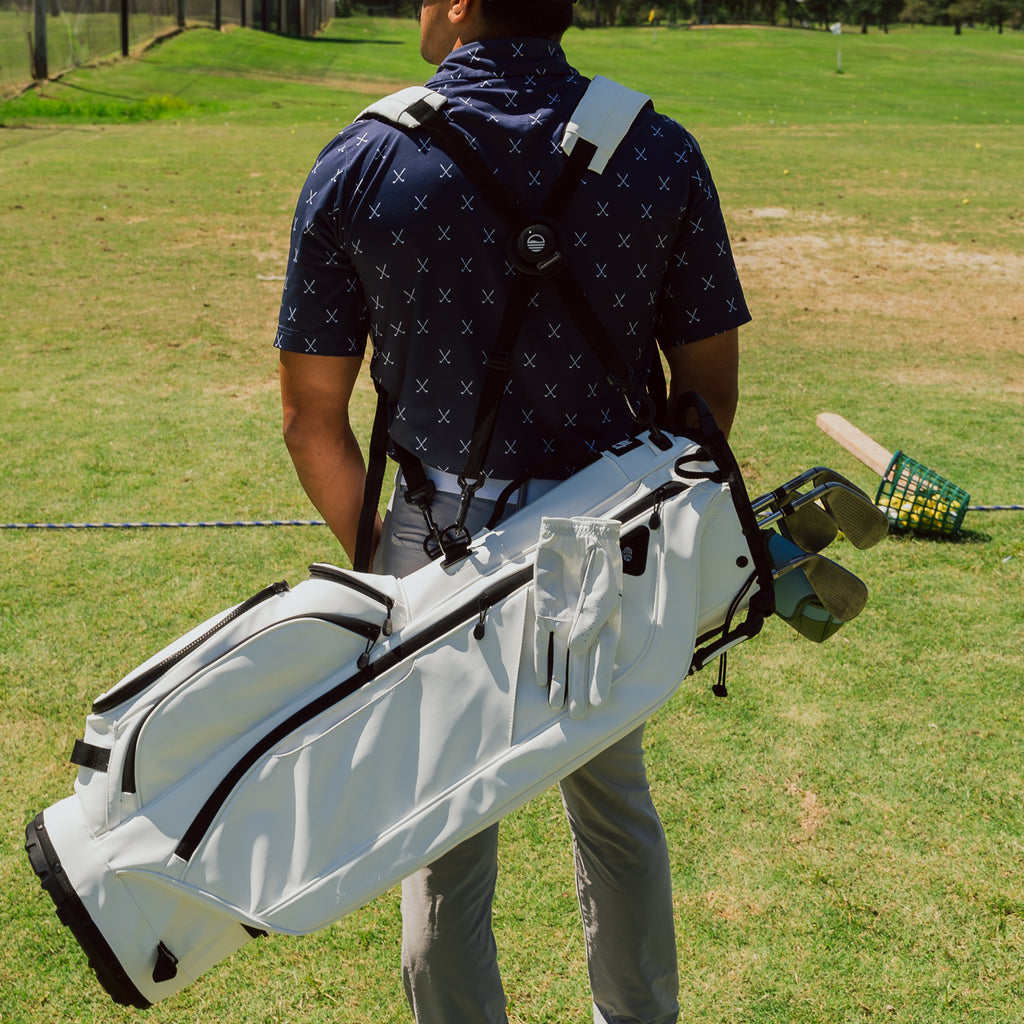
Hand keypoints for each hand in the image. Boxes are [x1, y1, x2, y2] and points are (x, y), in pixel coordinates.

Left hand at [533, 517, 622, 719]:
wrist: (577, 537)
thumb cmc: (598, 563)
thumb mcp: (601, 590)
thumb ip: (591, 620)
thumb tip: (577, 649)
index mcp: (607, 622)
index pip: (603, 657)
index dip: (600, 680)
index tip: (598, 703)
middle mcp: (585, 626)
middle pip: (581, 663)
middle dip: (579, 689)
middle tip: (577, 716)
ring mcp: (564, 620)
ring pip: (560, 657)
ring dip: (559, 680)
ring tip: (557, 705)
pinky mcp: (545, 611)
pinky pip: (541, 639)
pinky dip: (541, 658)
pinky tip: (541, 679)